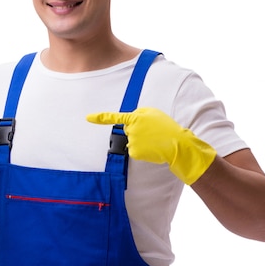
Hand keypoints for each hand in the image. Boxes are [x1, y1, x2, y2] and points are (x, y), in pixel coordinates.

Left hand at [86, 107, 215, 184]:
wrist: (177, 143)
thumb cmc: (166, 127)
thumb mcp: (153, 113)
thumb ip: (138, 114)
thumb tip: (128, 122)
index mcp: (136, 117)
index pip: (115, 117)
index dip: (100, 117)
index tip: (88, 118)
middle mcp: (131, 128)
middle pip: (127, 131)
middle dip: (136, 131)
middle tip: (152, 132)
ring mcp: (132, 140)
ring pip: (131, 141)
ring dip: (140, 141)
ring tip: (154, 140)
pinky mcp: (134, 151)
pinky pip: (134, 150)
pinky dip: (142, 151)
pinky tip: (151, 148)